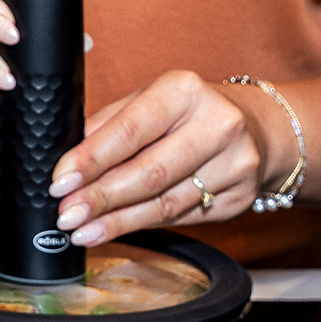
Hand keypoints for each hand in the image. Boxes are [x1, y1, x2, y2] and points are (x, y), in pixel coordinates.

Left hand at [49, 72, 286, 243]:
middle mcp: (217, 125)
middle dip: (100, 198)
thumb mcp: (149, 99)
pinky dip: (144, 225)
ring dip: (118, 221)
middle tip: (66, 215)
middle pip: (148, 173)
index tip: (60, 182)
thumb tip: (65, 157)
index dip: (90, 160)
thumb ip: (108, 124)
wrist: (260, 127)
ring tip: (83, 231)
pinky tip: (117, 229)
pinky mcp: (240, 198)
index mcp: (184, 91)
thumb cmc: (190, 111)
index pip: (129, 131)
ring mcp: (234, 164)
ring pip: (165, 203)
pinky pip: (181, 217)